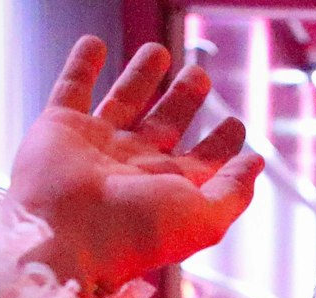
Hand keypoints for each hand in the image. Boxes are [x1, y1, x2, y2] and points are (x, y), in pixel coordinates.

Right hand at [12, 38, 263, 294]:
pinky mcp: (60, 126)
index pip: (202, 160)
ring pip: (124, 100)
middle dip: (184, 98)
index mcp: (167, 189)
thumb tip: (255, 162)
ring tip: (158, 50)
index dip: (222, 143)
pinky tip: (94, 43)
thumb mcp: (205, 218)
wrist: (65, 236)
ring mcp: (96, 145)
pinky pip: (71, 87)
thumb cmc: (135, 234)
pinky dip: (81, 63)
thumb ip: (234, 191)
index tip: (234, 124)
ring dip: (141, 75)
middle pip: (165, 123)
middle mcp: (133, 166)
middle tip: (200, 75)